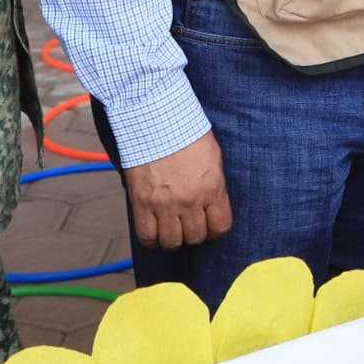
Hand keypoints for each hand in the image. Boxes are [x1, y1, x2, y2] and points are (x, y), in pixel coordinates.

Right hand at [123, 129, 233, 250]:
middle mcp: (190, 200)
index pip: (221, 226)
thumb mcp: (212, 156)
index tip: (210, 225)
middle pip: (196, 237)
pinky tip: (154, 232)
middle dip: (194, 234)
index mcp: (212, 187)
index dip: (216, 230)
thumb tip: (213, 204)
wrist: (155, 121)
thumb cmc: (185, 133)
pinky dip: (151, 239)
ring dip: (173, 240)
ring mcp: (165, 204)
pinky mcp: (142, 203)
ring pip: (172, 242)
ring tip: (172, 229)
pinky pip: (147, 236)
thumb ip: (214, 183)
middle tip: (189, 225)